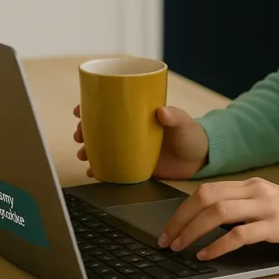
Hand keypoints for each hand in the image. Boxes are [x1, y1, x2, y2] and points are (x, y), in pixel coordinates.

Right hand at [73, 104, 209, 179]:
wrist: (200, 159)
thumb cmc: (192, 134)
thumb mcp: (185, 123)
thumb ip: (175, 116)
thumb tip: (162, 111)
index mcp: (139, 116)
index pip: (111, 107)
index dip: (91, 106)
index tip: (79, 110)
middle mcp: (130, 131)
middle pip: (100, 128)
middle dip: (84, 130)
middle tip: (79, 135)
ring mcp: (130, 149)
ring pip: (102, 148)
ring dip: (88, 150)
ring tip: (83, 154)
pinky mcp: (133, 166)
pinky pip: (111, 168)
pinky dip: (100, 170)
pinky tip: (92, 172)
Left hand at [158, 177, 278, 261]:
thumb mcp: (273, 205)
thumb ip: (246, 208)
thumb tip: (212, 224)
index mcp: (253, 184)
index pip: (208, 190)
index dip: (183, 209)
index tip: (169, 227)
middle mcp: (257, 190)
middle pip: (206, 198)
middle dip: (181, 219)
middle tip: (167, 239)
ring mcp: (268, 206)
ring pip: (218, 213)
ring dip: (193, 231)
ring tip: (181, 247)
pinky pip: (240, 234)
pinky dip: (218, 245)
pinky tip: (207, 255)